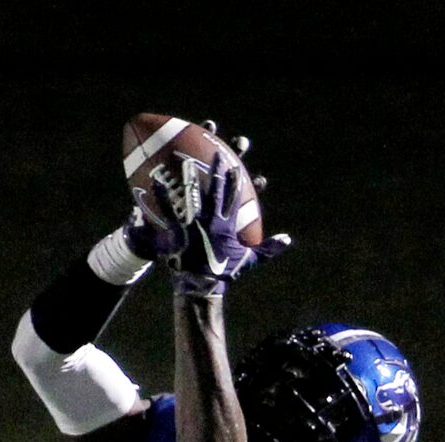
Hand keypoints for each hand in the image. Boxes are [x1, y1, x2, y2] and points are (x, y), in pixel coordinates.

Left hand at [154, 152, 290, 296]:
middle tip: (217, 154)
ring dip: (190, 177)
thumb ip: (269, 248)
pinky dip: (162, 196)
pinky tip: (156, 182)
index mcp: (228, 225)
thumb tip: (288, 239)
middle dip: (217, 171)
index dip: (235, 181)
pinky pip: (168, 210)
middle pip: (215, 190)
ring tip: (186, 161)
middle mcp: (211, 220)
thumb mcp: (249, 260)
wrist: (202, 284)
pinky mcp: (178, 230)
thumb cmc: (224, 273)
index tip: (236, 166)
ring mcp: (194, 224)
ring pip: (192, 195)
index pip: (234, 198)